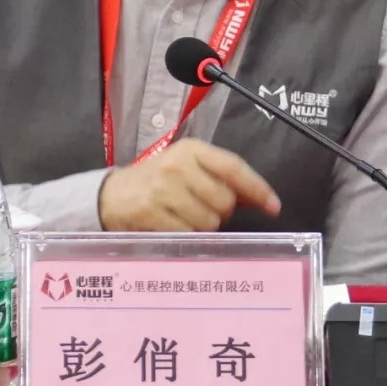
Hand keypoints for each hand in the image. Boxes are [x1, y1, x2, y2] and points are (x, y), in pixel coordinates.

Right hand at [98, 138, 281, 231]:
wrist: (113, 195)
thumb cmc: (158, 180)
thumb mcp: (189, 168)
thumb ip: (223, 180)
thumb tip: (262, 199)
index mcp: (192, 149)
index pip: (234, 168)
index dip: (257, 188)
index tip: (274, 206)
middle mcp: (178, 166)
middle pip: (225, 201)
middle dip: (224, 212)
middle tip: (206, 209)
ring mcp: (163, 190)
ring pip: (209, 221)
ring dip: (205, 226)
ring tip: (186, 216)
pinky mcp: (151, 213)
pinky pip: (188, 234)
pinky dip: (187, 235)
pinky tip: (174, 225)